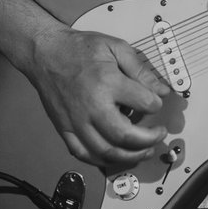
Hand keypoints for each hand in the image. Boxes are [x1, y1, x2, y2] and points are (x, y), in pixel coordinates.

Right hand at [0, 0, 173, 169]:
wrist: (45, 52)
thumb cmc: (80, 49)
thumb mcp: (115, 47)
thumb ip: (140, 69)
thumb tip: (161, 90)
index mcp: (107, 83)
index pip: (144, 103)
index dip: (157, 104)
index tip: (157, 102)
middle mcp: (92, 106)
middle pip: (126, 135)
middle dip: (149, 139)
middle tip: (159, 134)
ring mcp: (77, 121)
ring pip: (107, 151)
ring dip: (131, 156)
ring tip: (144, 150)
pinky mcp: (65, 129)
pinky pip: (84, 154)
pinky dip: (102, 161)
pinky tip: (116, 156)